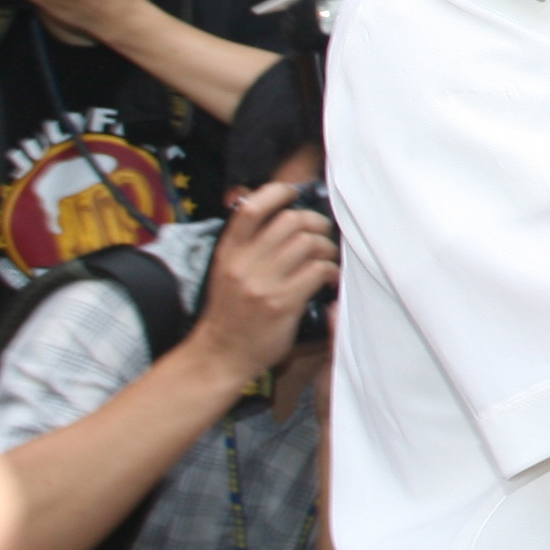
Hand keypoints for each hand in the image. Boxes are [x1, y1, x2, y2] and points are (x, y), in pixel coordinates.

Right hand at [186, 180, 337, 390]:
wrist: (218, 356)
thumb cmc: (229, 314)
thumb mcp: (225, 272)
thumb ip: (247, 246)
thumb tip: (279, 215)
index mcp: (228, 252)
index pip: (250, 208)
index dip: (277, 193)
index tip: (293, 194)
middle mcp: (242, 264)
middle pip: (290, 221)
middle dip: (315, 222)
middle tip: (322, 233)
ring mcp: (261, 284)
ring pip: (308, 243)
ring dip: (327, 247)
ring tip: (328, 258)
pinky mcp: (281, 304)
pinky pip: (317, 271)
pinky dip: (330, 270)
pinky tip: (329, 278)